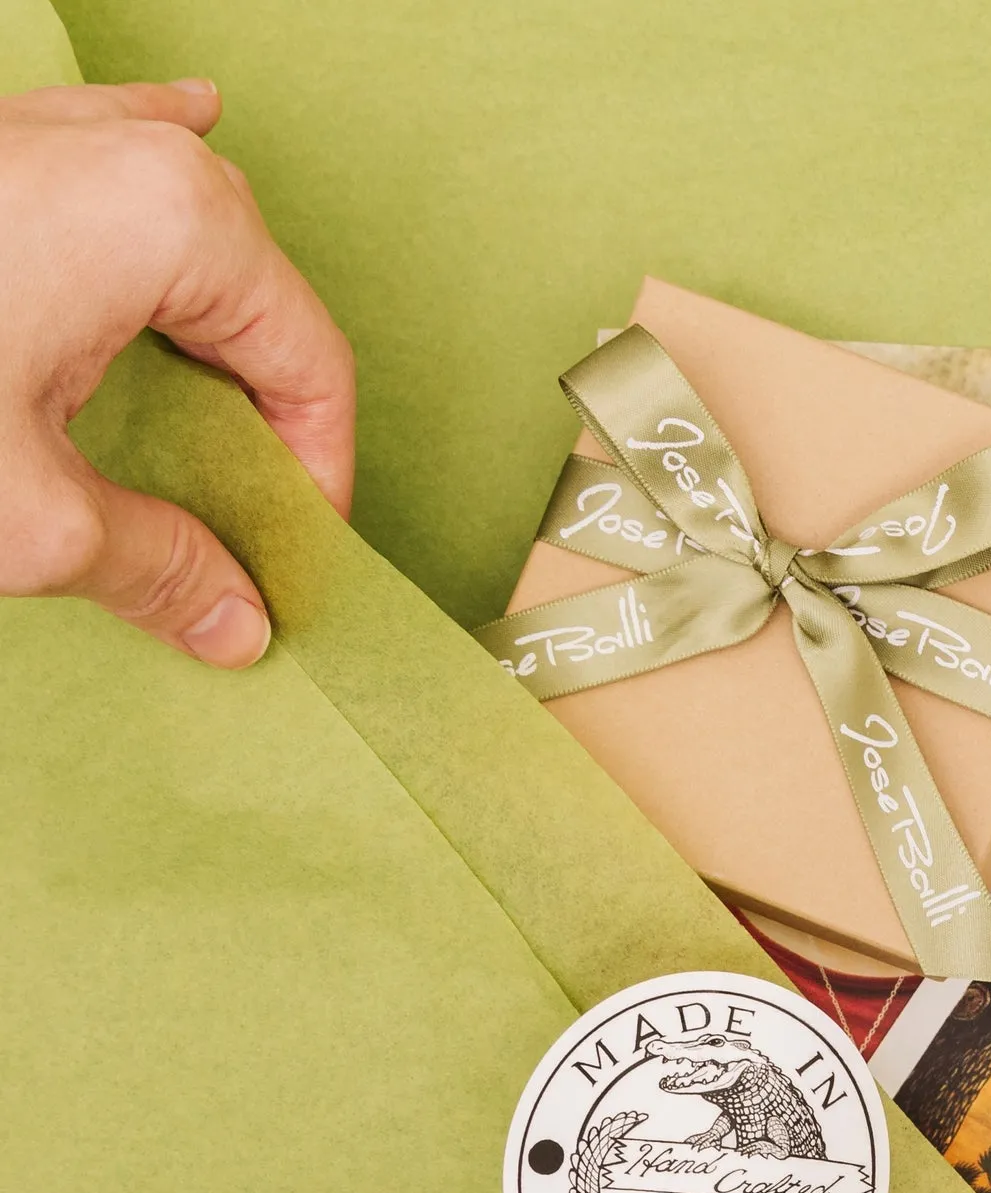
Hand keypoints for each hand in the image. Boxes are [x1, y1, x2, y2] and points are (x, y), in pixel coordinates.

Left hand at [0, 81, 353, 665]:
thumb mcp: (23, 514)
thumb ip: (156, 567)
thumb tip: (233, 623)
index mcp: (175, 222)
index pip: (311, 367)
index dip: (316, 478)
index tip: (289, 558)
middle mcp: (121, 152)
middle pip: (257, 296)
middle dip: (261, 410)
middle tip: (241, 511)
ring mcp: (42, 133)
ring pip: (190, 220)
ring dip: (214, 316)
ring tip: (226, 401)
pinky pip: (111, 135)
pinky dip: (154, 160)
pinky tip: (187, 125)